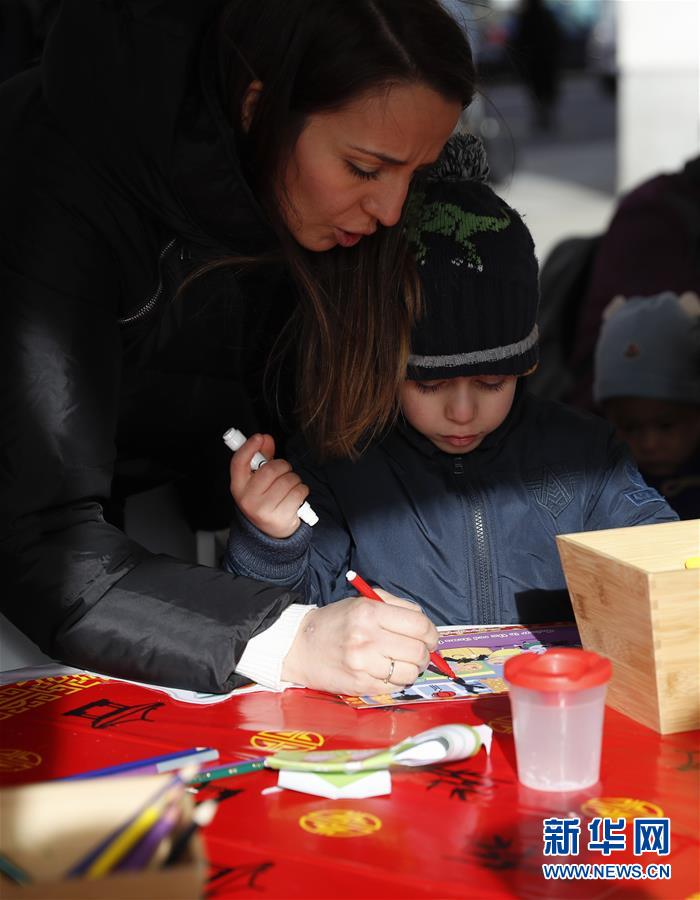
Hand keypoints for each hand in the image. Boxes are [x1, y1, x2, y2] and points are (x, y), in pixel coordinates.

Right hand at [229, 433, 310, 538]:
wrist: (270, 532)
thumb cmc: (265, 500)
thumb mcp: (258, 481)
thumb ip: (262, 458)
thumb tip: (266, 439)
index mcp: (238, 487)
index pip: (239, 462)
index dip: (249, 447)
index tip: (259, 437)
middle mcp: (248, 498)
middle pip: (271, 469)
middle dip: (283, 467)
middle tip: (283, 473)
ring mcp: (263, 509)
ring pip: (288, 479)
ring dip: (294, 480)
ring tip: (288, 488)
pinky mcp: (280, 516)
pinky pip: (299, 491)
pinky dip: (302, 490)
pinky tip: (295, 497)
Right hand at [281, 591, 437, 695]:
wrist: (300, 646)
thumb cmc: (336, 622)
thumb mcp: (363, 601)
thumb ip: (396, 606)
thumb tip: (425, 625)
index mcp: (370, 612)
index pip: (419, 625)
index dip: (432, 633)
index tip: (430, 637)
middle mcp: (368, 638)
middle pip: (418, 651)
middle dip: (425, 653)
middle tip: (419, 652)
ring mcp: (364, 665)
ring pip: (410, 673)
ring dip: (413, 669)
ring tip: (403, 662)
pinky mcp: (361, 685)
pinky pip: (395, 686)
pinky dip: (397, 680)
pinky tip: (387, 671)